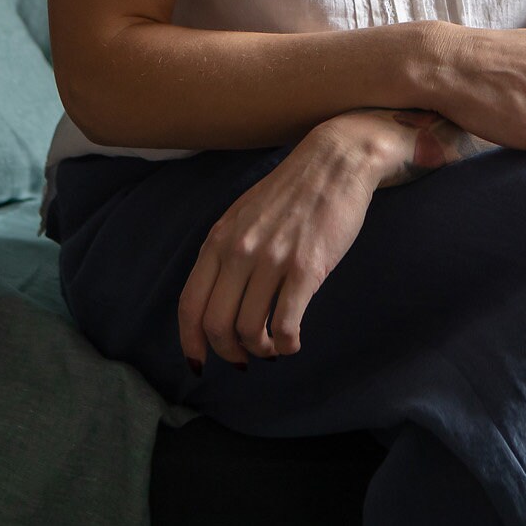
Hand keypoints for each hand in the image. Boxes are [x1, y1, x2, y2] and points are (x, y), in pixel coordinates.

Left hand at [177, 122, 379, 367]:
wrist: (335, 162)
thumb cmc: (291, 192)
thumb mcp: (243, 216)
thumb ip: (226, 251)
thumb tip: (216, 298)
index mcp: (219, 239)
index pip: (190, 304)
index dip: (190, 342)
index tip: (200, 363)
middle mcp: (239, 251)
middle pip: (216, 324)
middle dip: (229, 352)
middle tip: (245, 359)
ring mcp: (272, 260)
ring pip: (251, 330)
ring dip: (261, 350)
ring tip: (273, 347)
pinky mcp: (307, 268)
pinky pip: (286, 324)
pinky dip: (287, 345)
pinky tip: (294, 341)